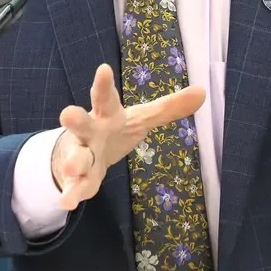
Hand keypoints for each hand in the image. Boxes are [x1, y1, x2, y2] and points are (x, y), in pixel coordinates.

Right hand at [50, 63, 204, 210]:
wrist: (79, 155)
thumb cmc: (114, 131)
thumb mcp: (142, 118)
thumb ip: (168, 108)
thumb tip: (203, 91)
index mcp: (107, 114)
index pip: (106, 97)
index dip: (104, 84)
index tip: (103, 68)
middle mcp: (90, 132)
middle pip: (81, 123)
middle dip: (75, 119)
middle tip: (67, 113)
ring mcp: (81, 155)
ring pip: (76, 157)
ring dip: (74, 162)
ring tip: (73, 167)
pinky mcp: (77, 180)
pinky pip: (74, 187)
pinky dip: (71, 194)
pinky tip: (68, 202)